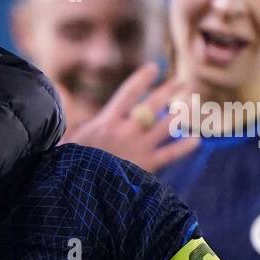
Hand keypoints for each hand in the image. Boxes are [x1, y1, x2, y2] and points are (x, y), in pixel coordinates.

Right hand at [60, 63, 197, 173]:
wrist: (80, 191)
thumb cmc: (69, 164)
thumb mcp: (67, 138)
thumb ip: (74, 117)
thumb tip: (63, 93)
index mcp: (106, 122)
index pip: (128, 93)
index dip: (142, 79)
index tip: (153, 68)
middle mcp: (126, 130)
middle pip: (152, 105)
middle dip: (169, 91)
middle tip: (183, 81)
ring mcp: (138, 147)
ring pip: (166, 126)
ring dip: (180, 115)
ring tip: (192, 107)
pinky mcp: (146, 166)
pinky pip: (170, 154)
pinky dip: (183, 147)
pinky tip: (196, 140)